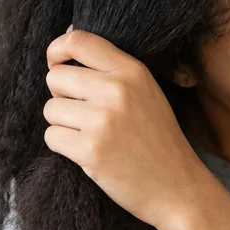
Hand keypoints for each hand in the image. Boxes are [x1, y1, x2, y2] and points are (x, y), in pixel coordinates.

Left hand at [44, 29, 212, 229]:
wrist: (178, 189)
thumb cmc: (159, 143)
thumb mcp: (147, 94)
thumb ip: (113, 72)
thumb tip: (62, 55)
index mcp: (132, 71)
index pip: (78, 41)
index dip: (57, 50)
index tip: (55, 63)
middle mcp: (116, 90)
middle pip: (55, 78)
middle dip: (62, 97)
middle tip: (84, 115)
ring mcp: (103, 120)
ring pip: (51, 109)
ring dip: (63, 125)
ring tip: (90, 136)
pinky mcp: (91, 150)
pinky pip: (52, 136)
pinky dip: (63, 146)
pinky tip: (87, 153)